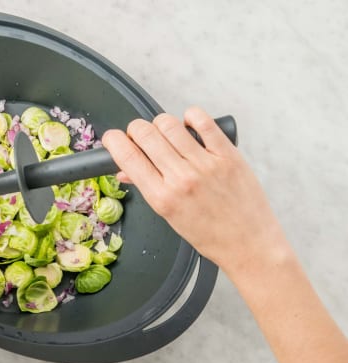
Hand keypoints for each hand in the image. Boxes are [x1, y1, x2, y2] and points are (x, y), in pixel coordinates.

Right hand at [101, 107, 286, 274]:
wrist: (249, 245)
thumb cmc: (211, 235)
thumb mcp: (170, 217)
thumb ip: (148, 188)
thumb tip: (126, 170)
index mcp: (162, 197)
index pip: (127, 156)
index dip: (114, 141)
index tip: (113, 138)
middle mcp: (182, 178)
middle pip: (145, 133)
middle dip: (136, 130)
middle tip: (140, 136)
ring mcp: (206, 165)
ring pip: (169, 124)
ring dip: (161, 124)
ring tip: (166, 134)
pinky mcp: (228, 155)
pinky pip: (203, 122)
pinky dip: (192, 117)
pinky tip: (190, 126)